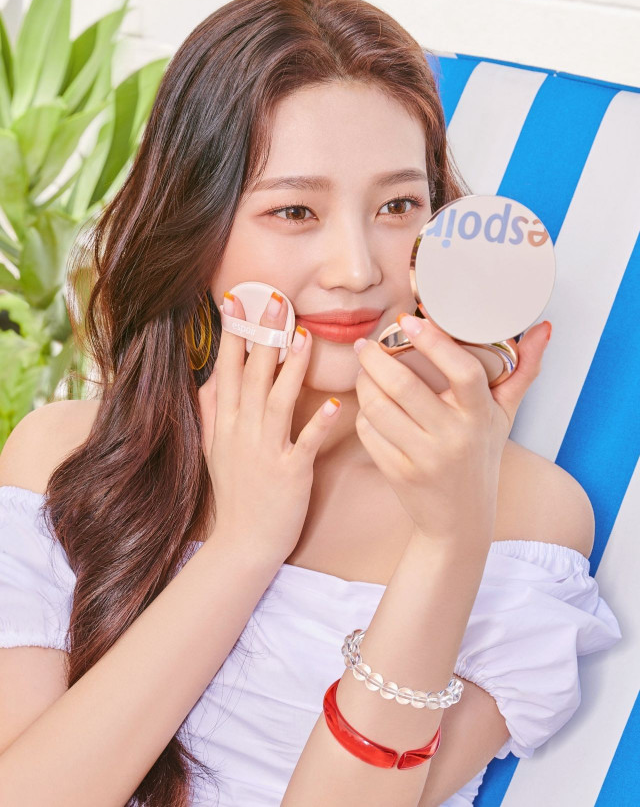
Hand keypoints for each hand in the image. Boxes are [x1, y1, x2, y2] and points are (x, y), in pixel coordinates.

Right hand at [197, 291, 341, 564]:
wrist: (243, 543)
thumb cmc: (235, 494)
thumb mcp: (215, 449)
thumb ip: (213, 412)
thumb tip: (210, 378)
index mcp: (226, 424)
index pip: (228, 370)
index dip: (233, 334)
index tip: (236, 301)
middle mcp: (243, 432)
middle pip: (253, 377)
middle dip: (263, 337)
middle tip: (274, 302)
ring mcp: (266, 452)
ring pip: (278, 402)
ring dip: (291, 369)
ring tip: (304, 337)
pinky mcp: (290, 473)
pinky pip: (306, 444)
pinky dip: (319, 425)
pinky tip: (334, 405)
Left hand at [352, 316, 551, 545]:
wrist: (460, 521)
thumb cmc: (480, 456)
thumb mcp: (504, 415)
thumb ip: (522, 371)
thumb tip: (542, 328)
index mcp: (482, 416)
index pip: (463, 371)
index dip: (434, 342)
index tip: (408, 320)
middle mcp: (454, 437)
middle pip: (404, 386)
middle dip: (375, 357)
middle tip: (366, 343)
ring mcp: (425, 457)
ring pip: (378, 406)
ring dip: (363, 381)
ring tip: (363, 369)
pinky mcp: (399, 473)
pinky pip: (369, 431)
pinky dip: (363, 412)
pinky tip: (368, 403)